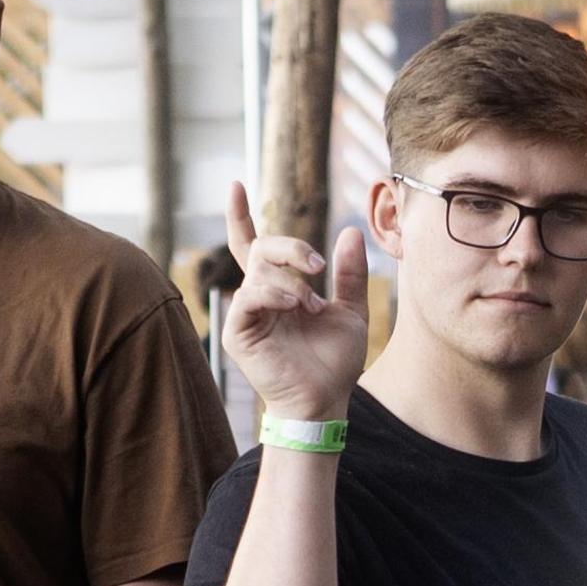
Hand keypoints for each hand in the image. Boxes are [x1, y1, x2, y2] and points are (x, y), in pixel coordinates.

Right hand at [222, 181, 367, 423]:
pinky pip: (249, 297)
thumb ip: (349, 275)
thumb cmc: (334, 362)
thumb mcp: (351, 312)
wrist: (326, 401)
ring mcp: (245, 315)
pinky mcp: (238, 334)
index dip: (239, 216)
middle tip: (319, 267)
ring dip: (291, 282)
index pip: (252, 244)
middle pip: (261, 247)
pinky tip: (296, 306)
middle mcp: (257, 297)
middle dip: (292, 247)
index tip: (236, 185)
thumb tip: (350, 232)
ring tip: (312, 306)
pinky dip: (275, 295)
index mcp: (278, 289)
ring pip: (259, 271)